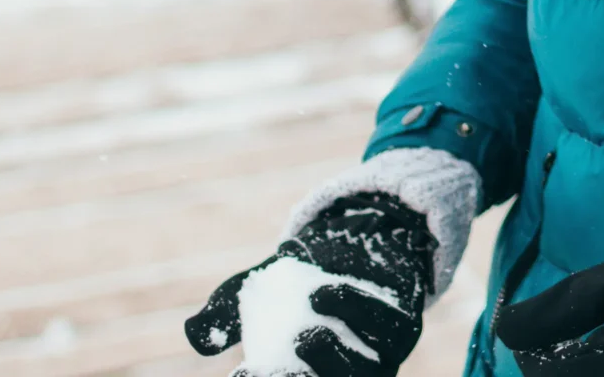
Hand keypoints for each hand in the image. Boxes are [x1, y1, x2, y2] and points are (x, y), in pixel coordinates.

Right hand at [186, 193, 433, 376]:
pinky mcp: (405, 327)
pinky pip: (387, 330)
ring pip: (365, 375)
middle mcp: (343, 376)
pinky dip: (356, 313)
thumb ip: (221, 316)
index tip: (242, 375)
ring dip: (334, 358)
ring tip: (307, 329)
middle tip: (284, 363)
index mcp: (304, 376)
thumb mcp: (250, 294)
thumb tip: (198, 336)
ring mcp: (379, 358)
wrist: (348, 240)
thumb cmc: (293, 281)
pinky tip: (326, 292)